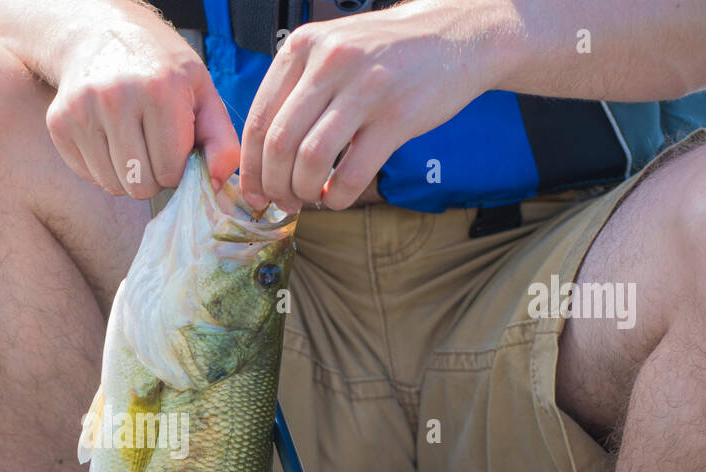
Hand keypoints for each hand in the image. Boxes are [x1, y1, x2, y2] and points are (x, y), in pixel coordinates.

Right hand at [46, 19, 239, 199]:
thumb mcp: (201, 91)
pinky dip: (102, 167)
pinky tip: (109, 138)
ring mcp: (83, 111)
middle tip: (154, 147)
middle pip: (141, 185)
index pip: (171, 172)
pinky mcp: (60, 124)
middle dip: (153, 176)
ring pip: (113, 186)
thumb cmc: (159, 67)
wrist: (100, 33)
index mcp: (161, 90)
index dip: (178, 168)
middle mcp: (117, 98)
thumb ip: (220, 140)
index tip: (175, 146)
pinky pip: (89, 176)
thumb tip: (215, 185)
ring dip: (128, 175)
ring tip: (133, 142)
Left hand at [239, 3, 493, 211]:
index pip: (258, 119)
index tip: (252, 193)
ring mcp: (365, 87)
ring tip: (311, 197)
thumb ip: (296, 91)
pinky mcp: (397, 115)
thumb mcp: (331, 52)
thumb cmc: (386, 54)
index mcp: (303, 47)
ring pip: (310, 159)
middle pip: (279, 143)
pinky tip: (337, 196)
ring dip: (303, 191)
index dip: (250, 168)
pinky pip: (353, 172)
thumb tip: (261, 157)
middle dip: (274, 185)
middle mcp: (329, 62)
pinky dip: (337, 195)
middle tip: (282, 201)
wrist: (455, 34)